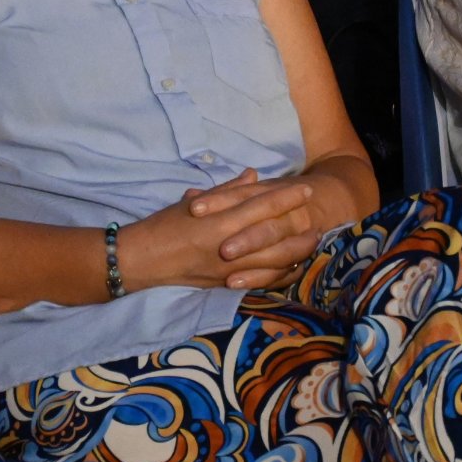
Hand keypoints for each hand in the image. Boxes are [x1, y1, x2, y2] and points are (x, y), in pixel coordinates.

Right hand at [129, 168, 319, 291]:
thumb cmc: (164, 226)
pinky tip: (293, 269)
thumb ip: (226, 191)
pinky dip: (280, 275)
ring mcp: (229, 269)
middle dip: (299, 228)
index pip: (261, 206)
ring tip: (313, 244)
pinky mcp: (226, 285)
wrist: (141, 261)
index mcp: (219, 220)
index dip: (286, 198)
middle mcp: (228, 246)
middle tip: (320, 220)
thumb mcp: (192, 203)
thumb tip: (253, 176)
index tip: (305, 189)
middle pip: (274, 237)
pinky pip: (261, 281)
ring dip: (296, 253)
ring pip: (272, 263)